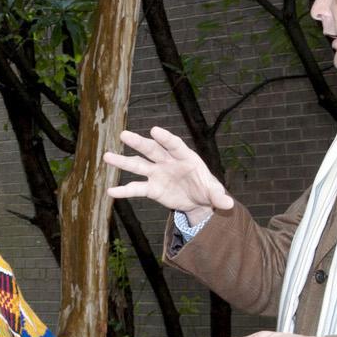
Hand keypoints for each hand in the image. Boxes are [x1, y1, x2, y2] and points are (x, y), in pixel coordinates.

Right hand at [107, 127, 233, 224]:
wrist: (198, 200)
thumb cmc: (207, 189)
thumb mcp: (214, 193)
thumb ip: (219, 196)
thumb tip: (229, 205)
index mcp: (185, 157)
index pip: (174, 145)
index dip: (165, 138)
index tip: (154, 131)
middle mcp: (168, 162)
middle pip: (152, 150)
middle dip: (139, 143)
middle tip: (124, 135)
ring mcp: (157, 174)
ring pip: (138, 165)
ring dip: (123, 161)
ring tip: (107, 156)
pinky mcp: (152, 188)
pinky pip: (136, 189)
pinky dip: (124, 191)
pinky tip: (110, 191)